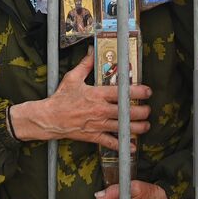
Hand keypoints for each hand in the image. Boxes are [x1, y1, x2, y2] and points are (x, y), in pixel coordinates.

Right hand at [8, 51, 151, 149]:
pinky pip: (110, 142)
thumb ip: (85, 65)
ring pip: (122, 128)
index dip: (138, 92)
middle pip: (127, 112)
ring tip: (146, 126)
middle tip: (148, 110)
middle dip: (142, 112)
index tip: (147, 92)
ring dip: (137, 128)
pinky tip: (132, 147)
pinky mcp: (93, 136)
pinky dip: (122, 146)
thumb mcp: (72, 78)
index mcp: (97, 95)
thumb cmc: (61, 98)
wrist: (49, 118)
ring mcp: (97, 124)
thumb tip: (91, 51)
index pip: (122, 93)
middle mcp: (100, 110)